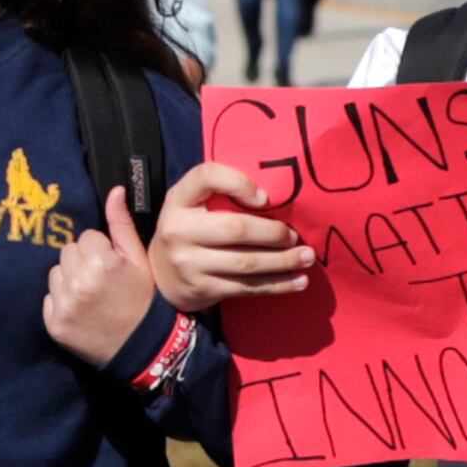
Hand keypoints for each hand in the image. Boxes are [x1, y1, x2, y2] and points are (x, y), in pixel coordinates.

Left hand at [43, 184, 162, 365]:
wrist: (141, 346)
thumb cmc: (143, 299)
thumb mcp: (138, 259)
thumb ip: (122, 224)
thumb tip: (114, 190)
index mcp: (101, 262)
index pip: (85, 237)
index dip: (100, 249)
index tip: (112, 266)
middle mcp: (78, 282)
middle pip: (67, 251)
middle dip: (82, 261)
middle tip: (101, 281)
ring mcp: (64, 304)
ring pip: (55, 273)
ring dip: (69, 279)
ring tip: (91, 295)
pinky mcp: (53, 323)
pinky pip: (49, 298)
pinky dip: (61, 302)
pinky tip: (81, 310)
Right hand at [147, 160, 308, 313]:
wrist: (159, 276)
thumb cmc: (189, 230)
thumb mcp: (192, 203)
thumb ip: (219, 192)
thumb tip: (271, 199)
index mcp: (178, 201)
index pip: (206, 177)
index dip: (239, 183)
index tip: (265, 198)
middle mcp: (178, 231)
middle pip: (236, 228)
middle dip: (273, 233)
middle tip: (295, 236)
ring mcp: (189, 263)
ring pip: (247, 263)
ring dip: (284, 261)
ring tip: (307, 257)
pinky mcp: (202, 289)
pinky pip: (247, 287)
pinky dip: (277, 285)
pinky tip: (299, 281)